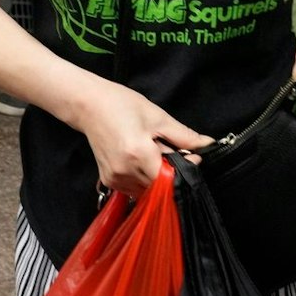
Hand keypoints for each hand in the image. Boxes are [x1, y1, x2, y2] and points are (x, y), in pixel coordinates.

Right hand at [77, 83, 210, 196]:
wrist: (89, 106)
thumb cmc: (120, 105)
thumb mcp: (157, 116)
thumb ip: (184, 136)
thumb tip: (207, 144)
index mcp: (139, 154)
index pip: (171, 178)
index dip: (184, 169)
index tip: (190, 155)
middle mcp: (125, 171)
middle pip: (160, 185)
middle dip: (171, 171)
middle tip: (169, 149)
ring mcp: (115, 179)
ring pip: (149, 189)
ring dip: (157, 176)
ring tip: (151, 152)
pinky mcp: (110, 181)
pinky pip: (135, 188)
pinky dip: (143, 178)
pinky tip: (140, 159)